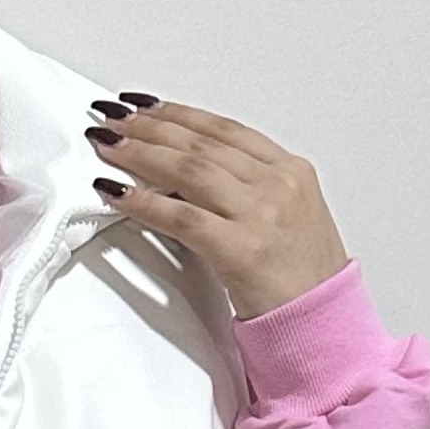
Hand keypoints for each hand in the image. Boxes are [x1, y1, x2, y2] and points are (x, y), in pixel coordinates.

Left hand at [84, 95, 350, 319]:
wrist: (321, 322)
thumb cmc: (302, 279)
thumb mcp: (284, 217)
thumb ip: (245, 190)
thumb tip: (186, 180)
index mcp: (290, 169)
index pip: (224, 129)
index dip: (179, 114)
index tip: (144, 106)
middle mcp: (277, 183)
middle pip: (201, 144)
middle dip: (150, 127)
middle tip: (114, 117)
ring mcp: (261, 214)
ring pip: (190, 170)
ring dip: (141, 154)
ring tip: (108, 145)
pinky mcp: (241, 249)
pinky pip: (182, 218)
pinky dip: (145, 203)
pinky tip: (118, 193)